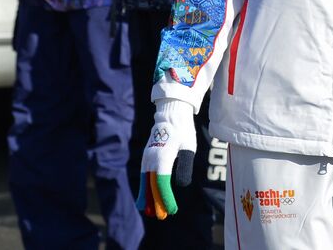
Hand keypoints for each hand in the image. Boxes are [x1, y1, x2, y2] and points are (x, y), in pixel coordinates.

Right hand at [137, 99, 196, 218]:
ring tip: (149, 212)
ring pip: (144, 182)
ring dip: (147, 198)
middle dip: (156, 202)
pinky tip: (145, 198)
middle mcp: (151, 159)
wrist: (171, 115)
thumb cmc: (183, 131)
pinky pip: (143, 176)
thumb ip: (185, 165)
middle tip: (162, 217)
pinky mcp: (146, 157)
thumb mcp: (189, 147)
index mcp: (162, 157)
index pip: (162, 183)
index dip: (166, 198)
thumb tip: (180, 185)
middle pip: (151, 185)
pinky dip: (143, 188)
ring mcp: (146, 158)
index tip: (172, 210)